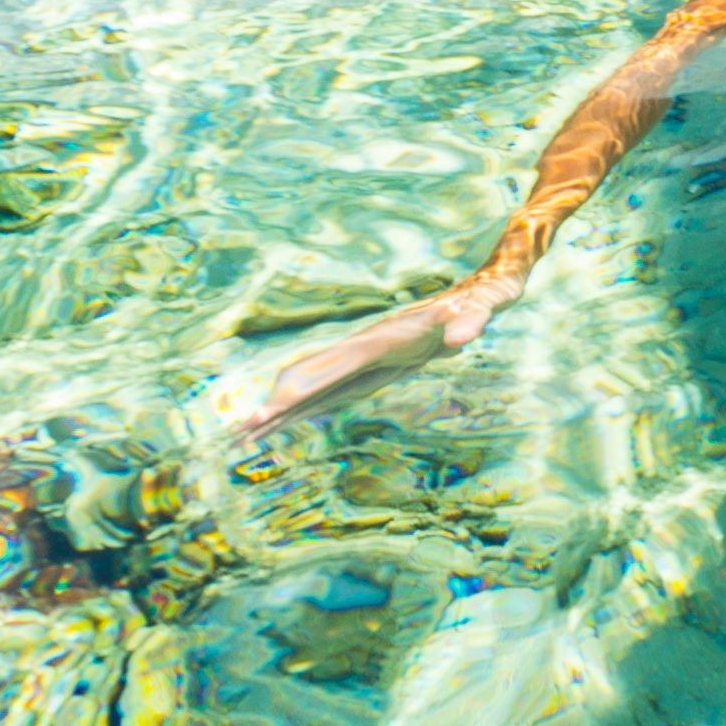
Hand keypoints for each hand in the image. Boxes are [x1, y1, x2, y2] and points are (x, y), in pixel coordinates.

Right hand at [208, 265, 517, 442]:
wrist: (481, 288)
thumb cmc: (483, 298)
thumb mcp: (485, 306)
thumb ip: (471, 319)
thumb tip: (461, 337)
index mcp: (383, 339)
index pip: (331, 369)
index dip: (299, 390)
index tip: (268, 410)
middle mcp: (366, 347)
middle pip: (311, 378)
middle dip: (276, 405)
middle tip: (240, 434)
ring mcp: (366, 357)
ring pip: (316, 386)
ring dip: (284, 411)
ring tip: (246, 438)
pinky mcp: (375, 366)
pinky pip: (333, 392)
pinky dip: (307, 410)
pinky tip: (288, 425)